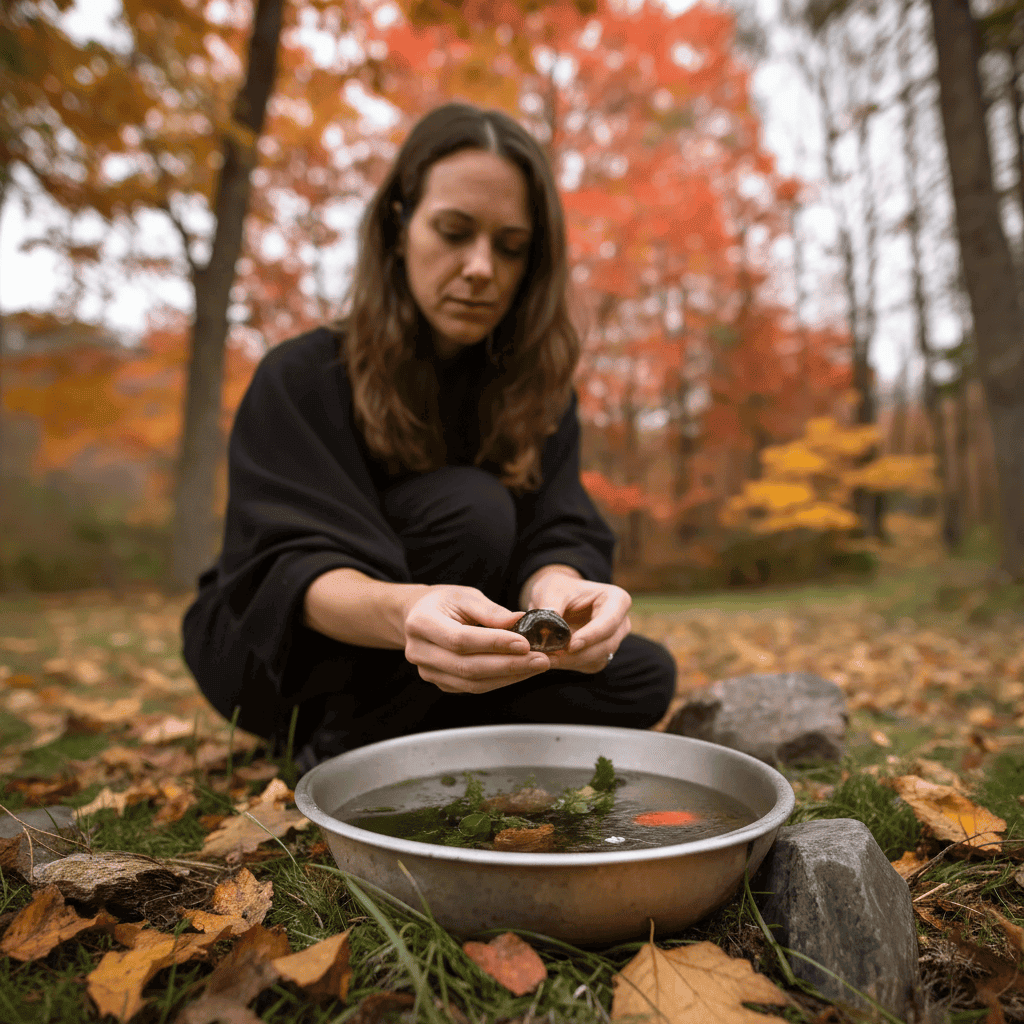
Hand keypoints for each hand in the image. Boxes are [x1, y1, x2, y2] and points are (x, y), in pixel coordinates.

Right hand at [403, 585, 551, 693]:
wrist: (419, 616)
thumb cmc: (444, 603)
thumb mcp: (465, 596)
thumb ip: (490, 610)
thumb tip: (519, 621)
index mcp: (421, 623)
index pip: (461, 639)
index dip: (494, 643)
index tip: (524, 643)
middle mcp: (420, 652)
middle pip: (468, 667)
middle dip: (509, 665)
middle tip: (540, 659)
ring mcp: (428, 672)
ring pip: (472, 683)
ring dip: (509, 677)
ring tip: (536, 666)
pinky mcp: (441, 683)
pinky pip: (473, 688)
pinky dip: (500, 681)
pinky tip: (520, 671)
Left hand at [522, 573, 630, 673]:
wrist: (557, 597)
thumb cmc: (558, 588)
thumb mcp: (551, 589)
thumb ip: (550, 606)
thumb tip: (548, 627)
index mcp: (617, 600)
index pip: (609, 622)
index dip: (591, 636)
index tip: (570, 645)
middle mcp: (621, 623)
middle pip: (606, 645)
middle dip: (577, 654)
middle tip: (549, 656)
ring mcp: (613, 641)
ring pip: (596, 659)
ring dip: (570, 661)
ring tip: (545, 657)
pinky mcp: (601, 656)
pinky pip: (587, 665)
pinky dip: (567, 664)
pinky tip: (550, 659)